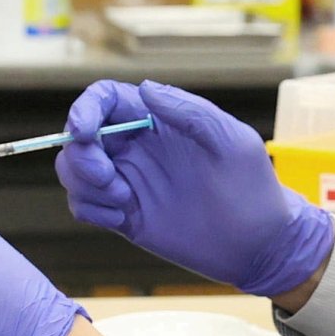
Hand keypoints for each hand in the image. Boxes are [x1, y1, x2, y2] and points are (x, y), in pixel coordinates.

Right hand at [56, 80, 334, 297]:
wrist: (260, 246)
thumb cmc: (254, 188)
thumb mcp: (231, 141)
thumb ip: (189, 112)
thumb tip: (144, 89)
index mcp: (159, 121)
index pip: (105, 100)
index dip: (84, 110)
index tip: (84, 133)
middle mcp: (138, 147)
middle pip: (80, 138)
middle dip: (80, 156)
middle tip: (108, 179)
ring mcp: (129, 181)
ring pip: (74, 171)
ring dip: (84, 184)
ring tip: (122, 201)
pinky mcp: (124, 215)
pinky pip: (83, 205)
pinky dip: (90, 209)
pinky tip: (122, 218)